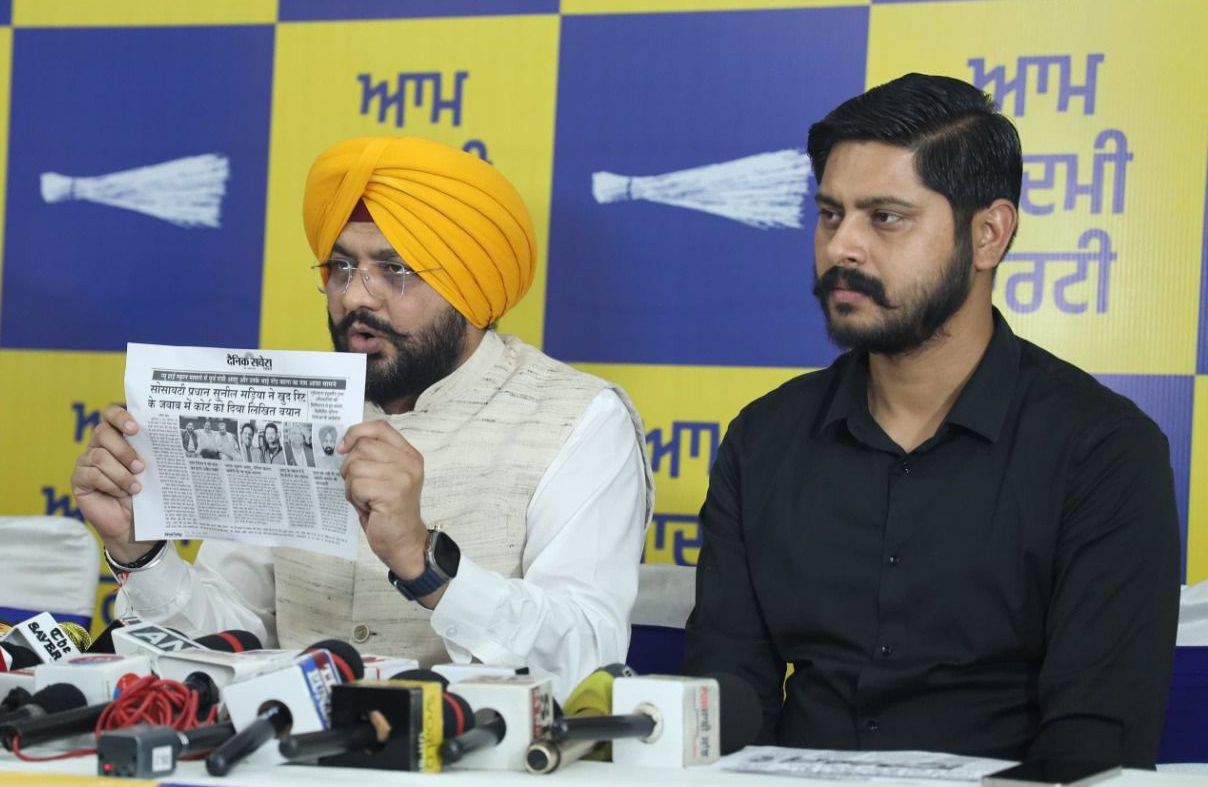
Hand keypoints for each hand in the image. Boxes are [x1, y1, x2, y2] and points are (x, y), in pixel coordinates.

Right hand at [70, 404, 152, 562]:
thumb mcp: (150, 469)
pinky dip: (111, 484)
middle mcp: (99, 445)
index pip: (110, 414)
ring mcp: (86, 462)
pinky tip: (121, 493)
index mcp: (117, 436)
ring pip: (99, 456)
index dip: (120, 416)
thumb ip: (148, 451)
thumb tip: (160, 437)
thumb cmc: (145, 493)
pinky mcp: (79, 479)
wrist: (135, 524)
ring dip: (121, 473)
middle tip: (140, 466)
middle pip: (102, 433)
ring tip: (136, 487)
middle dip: (124, 450)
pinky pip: (92, 474)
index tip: (135, 428)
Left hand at [339, 421, 427, 578]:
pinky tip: (368, 507)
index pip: (379, 427)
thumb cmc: (389, 510)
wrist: (404, 541)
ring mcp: (402, 477)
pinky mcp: (392, 493)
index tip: (342, 448)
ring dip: (352, 486)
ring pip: (356, 467)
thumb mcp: (385, 476)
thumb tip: (344, 445)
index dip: (356, 433)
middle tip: (360, 486)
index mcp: (409, 454)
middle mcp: (409, 462)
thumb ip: (373, 457)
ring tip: (366, 499)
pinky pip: (357, 486)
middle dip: (351, 467)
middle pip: (363, 446)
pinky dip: (356, 498)